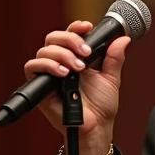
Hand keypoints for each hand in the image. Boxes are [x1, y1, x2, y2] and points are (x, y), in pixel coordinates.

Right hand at [25, 20, 129, 154]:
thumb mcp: (111, 78)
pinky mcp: (39, 86)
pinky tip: (63, 72)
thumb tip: (123, 39)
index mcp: (77, 58)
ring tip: (77, 68)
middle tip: (85, 53)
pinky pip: (32, 67)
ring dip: (62, 54)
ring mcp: (49, 73)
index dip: (76, 27)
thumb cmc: (101, 107)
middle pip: (54, 37)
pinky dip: (47, 65)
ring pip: (44, 50)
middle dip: (70, 40)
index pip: (70, 35)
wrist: (95, 127)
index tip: (88, 26)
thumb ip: (114, 58)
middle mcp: (61, 62)